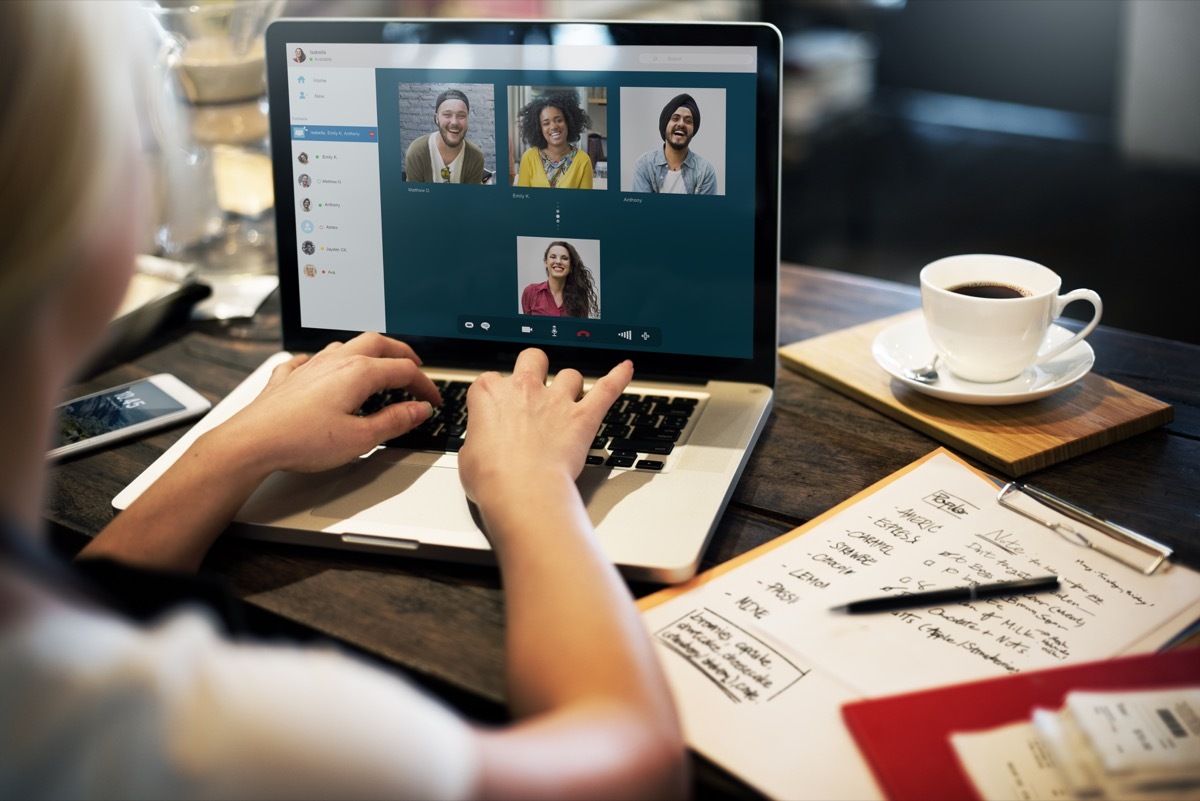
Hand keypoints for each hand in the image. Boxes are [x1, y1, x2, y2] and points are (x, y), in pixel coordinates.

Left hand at [216, 332, 441, 473]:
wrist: (253, 442)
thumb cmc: (302, 440)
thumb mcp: (360, 438)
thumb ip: (394, 421)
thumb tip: (418, 410)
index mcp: (358, 373)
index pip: (404, 371)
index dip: (425, 385)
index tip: (433, 400)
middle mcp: (335, 361)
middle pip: (378, 343)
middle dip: (401, 353)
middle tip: (415, 367)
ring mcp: (310, 366)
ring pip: (345, 346)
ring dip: (367, 352)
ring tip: (376, 365)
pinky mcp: (288, 377)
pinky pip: (309, 359)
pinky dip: (324, 362)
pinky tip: (321, 369)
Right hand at [458, 348, 631, 508]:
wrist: (521, 491)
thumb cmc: (492, 478)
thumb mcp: (466, 456)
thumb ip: (477, 440)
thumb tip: (481, 446)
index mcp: (490, 394)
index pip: (491, 379)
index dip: (496, 394)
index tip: (498, 408)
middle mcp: (524, 389)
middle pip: (533, 358)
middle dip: (535, 367)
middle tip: (535, 382)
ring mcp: (556, 401)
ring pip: (570, 375)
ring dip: (570, 384)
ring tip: (569, 396)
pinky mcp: (582, 417)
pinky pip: (607, 389)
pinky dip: (619, 377)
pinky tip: (626, 369)